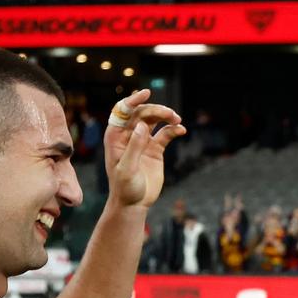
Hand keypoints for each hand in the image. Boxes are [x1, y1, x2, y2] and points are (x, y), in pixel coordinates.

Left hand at [104, 90, 185, 209]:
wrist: (134, 204)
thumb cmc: (124, 188)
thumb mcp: (127, 169)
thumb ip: (134, 147)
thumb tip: (143, 126)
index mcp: (115, 136)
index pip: (122, 111)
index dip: (133, 100)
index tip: (146, 93)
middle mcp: (128, 135)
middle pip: (142, 113)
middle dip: (156, 110)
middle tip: (171, 114)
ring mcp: (142, 141)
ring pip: (155, 120)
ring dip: (166, 117)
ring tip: (177, 120)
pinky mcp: (155, 149)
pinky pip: (165, 134)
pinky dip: (174, 130)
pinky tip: (181, 130)